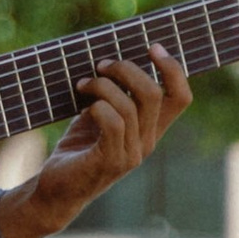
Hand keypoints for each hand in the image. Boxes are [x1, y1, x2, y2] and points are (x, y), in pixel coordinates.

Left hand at [9, 50, 189, 237]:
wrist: (57, 190)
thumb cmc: (78, 149)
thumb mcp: (100, 117)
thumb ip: (114, 95)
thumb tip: (112, 58)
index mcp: (151, 129)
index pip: (181, 98)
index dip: (173, 69)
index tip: (153, 47)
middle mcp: (147, 142)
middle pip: (154, 94)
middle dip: (127, 69)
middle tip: (102, 64)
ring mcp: (131, 154)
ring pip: (129, 105)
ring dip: (103, 86)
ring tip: (83, 84)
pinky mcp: (111, 161)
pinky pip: (113, 122)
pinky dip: (97, 107)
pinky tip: (83, 108)